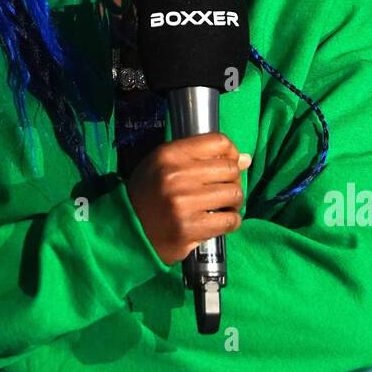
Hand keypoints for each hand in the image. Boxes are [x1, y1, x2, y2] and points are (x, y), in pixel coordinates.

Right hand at [125, 132, 250, 265]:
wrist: (127, 229)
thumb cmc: (148, 194)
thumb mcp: (163, 164)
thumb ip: (200, 157)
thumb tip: (244, 159)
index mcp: (169, 155)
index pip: (219, 142)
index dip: (231, 152)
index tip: (230, 163)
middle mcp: (176, 176)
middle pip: (230, 169)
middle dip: (233, 180)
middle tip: (225, 189)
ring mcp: (183, 203)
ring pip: (234, 195)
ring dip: (233, 202)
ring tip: (223, 206)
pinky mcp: (189, 229)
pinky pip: (229, 221)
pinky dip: (231, 221)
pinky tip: (220, 221)